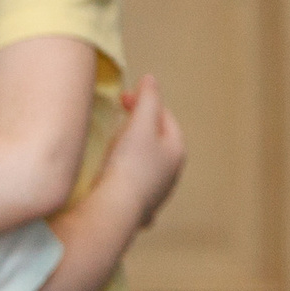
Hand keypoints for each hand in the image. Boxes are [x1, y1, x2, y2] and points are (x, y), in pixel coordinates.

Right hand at [100, 75, 184, 228]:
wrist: (114, 211)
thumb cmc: (129, 165)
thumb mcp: (140, 124)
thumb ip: (148, 98)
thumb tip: (150, 79)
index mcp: (176, 150)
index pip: (164, 116)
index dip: (144, 101)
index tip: (121, 99)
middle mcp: (172, 173)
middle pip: (156, 139)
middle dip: (138, 125)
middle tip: (117, 119)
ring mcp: (156, 192)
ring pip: (146, 163)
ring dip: (132, 150)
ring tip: (113, 145)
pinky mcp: (138, 207)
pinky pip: (133, 185)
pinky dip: (125, 176)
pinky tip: (114, 177)